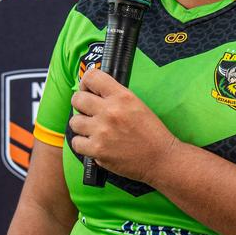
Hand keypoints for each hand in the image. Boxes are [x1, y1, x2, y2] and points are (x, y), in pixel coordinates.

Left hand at [68, 68, 178, 184]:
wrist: (161, 158)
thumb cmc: (151, 132)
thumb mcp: (137, 104)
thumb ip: (116, 96)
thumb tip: (93, 93)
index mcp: (122, 96)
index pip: (92, 77)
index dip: (86, 83)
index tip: (88, 90)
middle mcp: (110, 111)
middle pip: (77, 99)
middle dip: (81, 105)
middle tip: (88, 112)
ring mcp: (101, 131)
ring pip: (74, 121)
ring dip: (81, 125)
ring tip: (92, 130)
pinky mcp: (97, 150)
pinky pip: (76, 142)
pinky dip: (83, 144)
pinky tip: (93, 144)